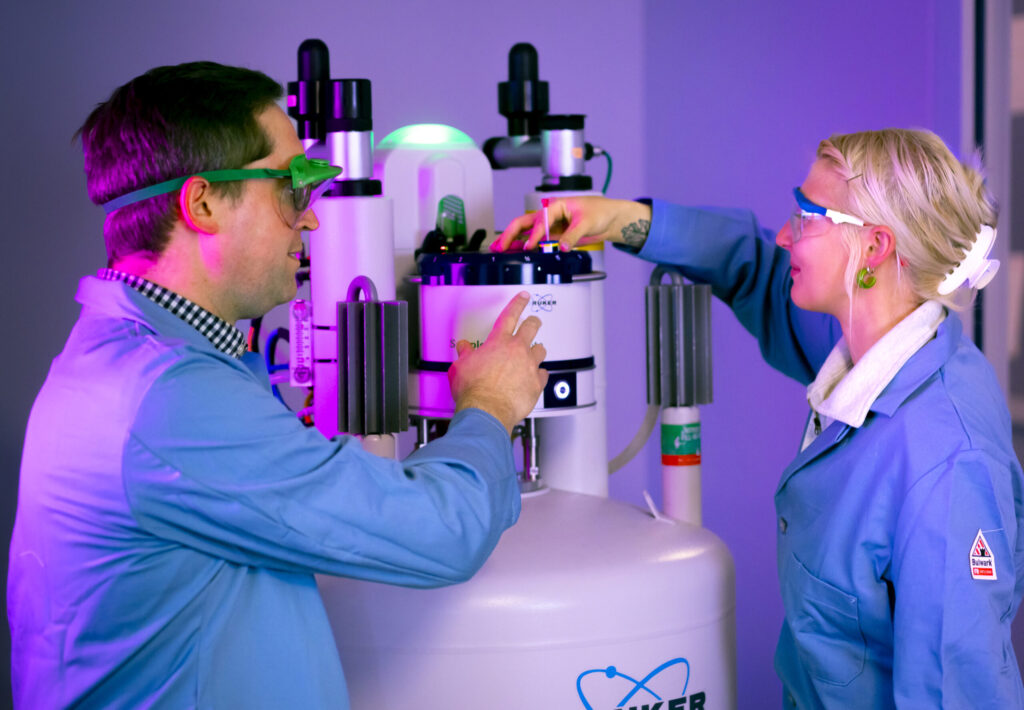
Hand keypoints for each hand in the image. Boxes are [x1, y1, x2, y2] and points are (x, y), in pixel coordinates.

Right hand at [447, 292, 548, 433]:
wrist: (487, 410)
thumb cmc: (474, 390)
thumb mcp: (460, 367)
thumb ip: (465, 354)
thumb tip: (464, 348)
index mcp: (498, 342)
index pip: (510, 315)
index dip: (518, 303)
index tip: (523, 298)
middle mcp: (517, 351)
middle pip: (531, 327)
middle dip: (533, 322)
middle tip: (533, 321)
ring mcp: (529, 366)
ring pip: (541, 350)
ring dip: (537, 350)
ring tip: (535, 352)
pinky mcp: (536, 383)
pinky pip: (544, 374)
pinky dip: (540, 374)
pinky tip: (537, 376)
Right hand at [490, 196, 652, 252]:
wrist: (611, 218)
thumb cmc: (601, 211)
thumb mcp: (587, 223)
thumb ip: (572, 235)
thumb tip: (560, 246)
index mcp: (556, 206)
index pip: (540, 221)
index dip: (534, 235)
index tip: (530, 246)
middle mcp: (550, 216)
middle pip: (524, 224)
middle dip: (510, 235)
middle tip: (499, 245)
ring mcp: (551, 227)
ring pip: (527, 233)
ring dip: (513, 241)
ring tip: (499, 249)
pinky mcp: (555, 237)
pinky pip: (538, 243)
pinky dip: (526, 247)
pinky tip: (516, 252)